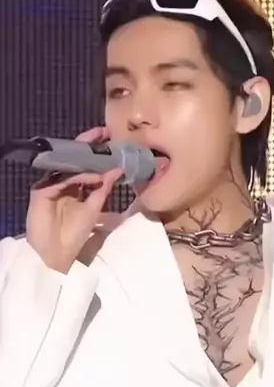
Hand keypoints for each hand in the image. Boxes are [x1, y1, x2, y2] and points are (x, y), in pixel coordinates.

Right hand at [26, 126, 123, 273]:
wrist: (55, 254)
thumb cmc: (74, 235)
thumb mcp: (94, 209)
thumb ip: (103, 189)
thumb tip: (118, 169)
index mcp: (73, 186)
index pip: (85, 164)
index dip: (98, 153)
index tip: (113, 139)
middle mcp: (61, 182)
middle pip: (74, 159)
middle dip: (89, 145)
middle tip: (105, 132)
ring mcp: (50, 185)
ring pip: (68, 166)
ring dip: (85, 157)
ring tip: (103, 147)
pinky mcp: (41, 191)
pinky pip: (62, 180)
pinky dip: (79, 177)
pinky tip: (93, 175)